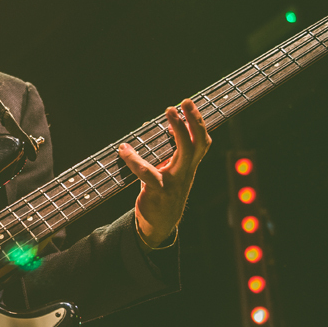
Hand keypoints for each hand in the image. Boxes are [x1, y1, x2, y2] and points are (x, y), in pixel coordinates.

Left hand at [117, 99, 211, 247]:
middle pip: (198, 143)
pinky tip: (124, 150)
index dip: (199, 123)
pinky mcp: (159, 191)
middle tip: (183, 102)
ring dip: (179, 131)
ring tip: (169, 112)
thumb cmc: (163, 192)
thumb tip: (169, 128)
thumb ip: (173, 153)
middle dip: (194, 121)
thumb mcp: (172, 171)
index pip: (202, 142)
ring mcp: (175, 181)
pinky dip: (134, 160)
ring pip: (185, 153)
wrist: (160, 224)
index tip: (188, 105)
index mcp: (189, 166)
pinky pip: (147, 172)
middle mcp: (186, 172)